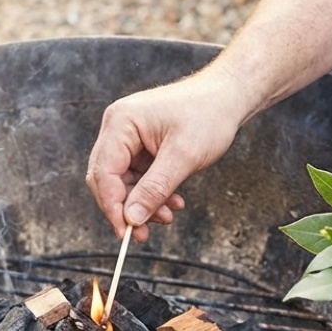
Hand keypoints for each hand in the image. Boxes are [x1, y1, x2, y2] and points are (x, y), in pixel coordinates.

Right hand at [85, 71, 245, 241]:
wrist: (227, 96)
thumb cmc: (208, 115)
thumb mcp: (183, 157)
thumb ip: (154, 189)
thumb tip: (132, 219)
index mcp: (121, 123)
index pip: (103, 172)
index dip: (112, 206)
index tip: (127, 233)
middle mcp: (118, 128)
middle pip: (107, 179)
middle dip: (127, 208)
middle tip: (144, 234)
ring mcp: (128, 137)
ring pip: (123, 182)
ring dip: (142, 203)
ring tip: (168, 216)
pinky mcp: (140, 145)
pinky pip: (137, 177)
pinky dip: (152, 193)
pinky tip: (172, 202)